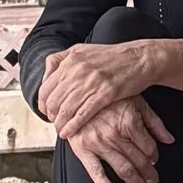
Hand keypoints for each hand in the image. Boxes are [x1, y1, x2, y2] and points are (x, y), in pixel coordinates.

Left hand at [36, 36, 174, 135]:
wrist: (140, 58)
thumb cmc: (113, 56)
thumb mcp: (83, 50)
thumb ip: (62, 60)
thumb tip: (46, 76)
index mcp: (71, 59)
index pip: (46, 87)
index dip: (43, 103)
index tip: (47, 111)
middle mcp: (78, 70)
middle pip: (53, 100)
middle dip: (51, 115)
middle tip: (54, 122)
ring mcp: (91, 82)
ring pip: (65, 109)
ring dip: (60, 124)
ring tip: (60, 130)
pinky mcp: (105, 94)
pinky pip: (81, 115)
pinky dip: (72, 126)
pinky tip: (68, 133)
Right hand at [61, 97, 168, 182]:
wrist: (76, 92)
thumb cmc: (107, 95)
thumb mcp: (136, 101)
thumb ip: (154, 121)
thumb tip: (169, 139)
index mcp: (129, 121)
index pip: (148, 147)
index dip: (154, 156)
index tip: (155, 160)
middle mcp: (115, 135)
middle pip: (138, 160)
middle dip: (149, 173)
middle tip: (153, 181)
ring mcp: (98, 144)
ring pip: (123, 168)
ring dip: (135, 182)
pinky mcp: (82, 149)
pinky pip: (95, 171)